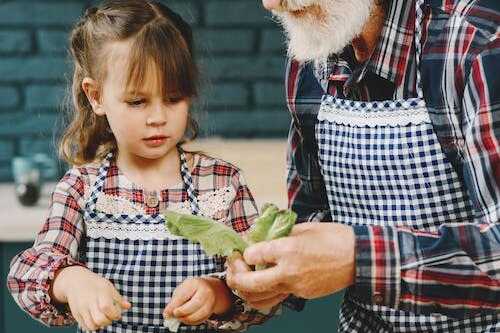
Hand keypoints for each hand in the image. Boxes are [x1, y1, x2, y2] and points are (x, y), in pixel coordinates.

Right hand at [51, 266, 131, 330]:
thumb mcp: (108, 286)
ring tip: (103, 318)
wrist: (75, 281)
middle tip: (110, 315)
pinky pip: (85, 327)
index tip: (117, 312)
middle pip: (99, 319)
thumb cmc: (95, 283)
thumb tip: (128, 307)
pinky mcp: (76, 314)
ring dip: (100, 325)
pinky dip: (93, 326)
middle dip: (108, 321)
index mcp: (99, 293)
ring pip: (92, 326)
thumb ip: (118, 298)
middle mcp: (89, 302)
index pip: (107, 307)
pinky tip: (96, 318)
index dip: (115, 313)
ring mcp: (81, 309)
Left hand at [164, 277, 231, 325]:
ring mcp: (211, 301)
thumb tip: (167, 315)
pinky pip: (202, 319)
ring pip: (200, 314)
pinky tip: (187, 318)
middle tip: (175, 315)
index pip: (185, 295)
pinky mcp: (212, 310)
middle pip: (196, 303)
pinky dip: (192, 322)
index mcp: (196, 283)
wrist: (208, 288)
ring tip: (180, 318)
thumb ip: (174, 302)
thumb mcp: (181, 291)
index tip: (167, 313)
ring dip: (187, 319)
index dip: (175, 305)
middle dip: (183, 312)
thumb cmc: (191, 290)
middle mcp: (206, 291)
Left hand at [227, 223, 355, 298]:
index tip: (246, 249)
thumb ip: (280, 234)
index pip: (252, 255)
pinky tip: (265, 283)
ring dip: (246, 290)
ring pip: (259, 298)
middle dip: (235, 277)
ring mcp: (296, 286)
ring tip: (244, 279)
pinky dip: (265, 292)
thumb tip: (260, 237)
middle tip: (233, 269)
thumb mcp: (304, 227)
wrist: (358, 258)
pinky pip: (277, 297)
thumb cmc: (333, 237)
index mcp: (288, 249)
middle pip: (249, 283)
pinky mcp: (302, 295)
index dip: (245, 252)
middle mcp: (288, 271)